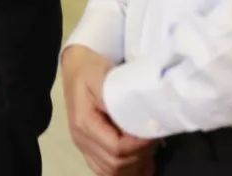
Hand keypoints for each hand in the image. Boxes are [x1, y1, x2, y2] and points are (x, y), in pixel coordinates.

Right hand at [63, 46, 156, 175]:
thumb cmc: (90, 69)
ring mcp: (83, 145)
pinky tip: (139, 161)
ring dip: (134, 166)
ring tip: (149, 150)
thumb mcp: (102, 76)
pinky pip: (104, 169)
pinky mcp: (88, 147)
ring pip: (110, 171)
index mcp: (84, 123)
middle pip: (115, 164)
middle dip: (140, 156)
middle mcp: (81, 139)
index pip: (116, 148)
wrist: (75, 65)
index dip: (139, 145)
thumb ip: (115, 99)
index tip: (155, 133)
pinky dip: (124, 170)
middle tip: (155, 138)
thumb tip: (137, 119)